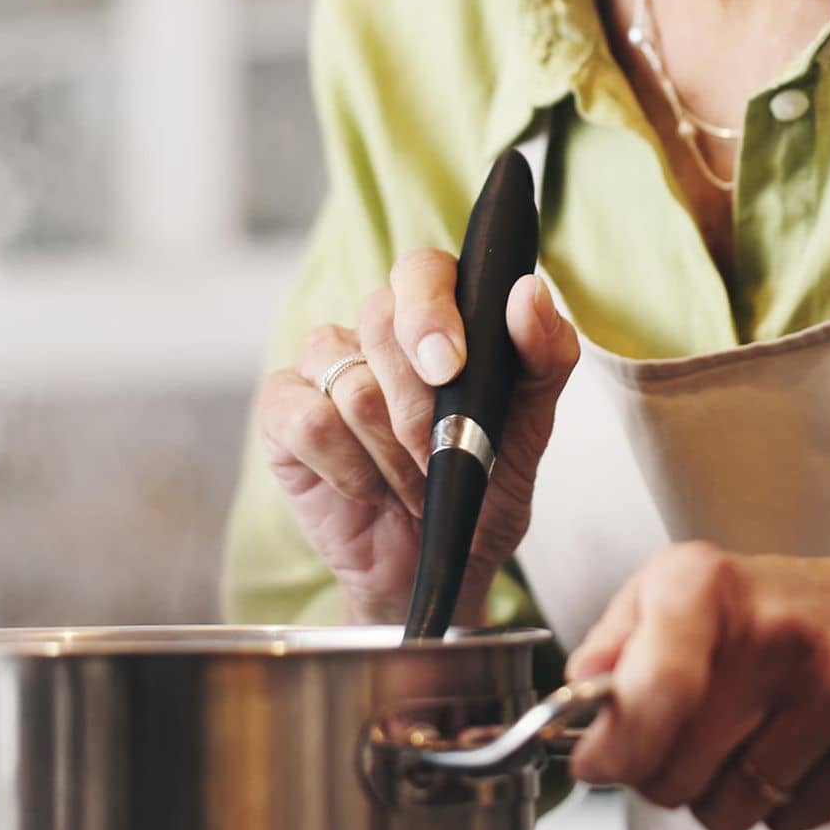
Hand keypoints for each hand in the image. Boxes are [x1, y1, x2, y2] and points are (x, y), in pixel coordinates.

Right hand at [255, 247, 579, 625]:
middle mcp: (376, 329)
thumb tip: (527, 292)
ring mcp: (323, 367)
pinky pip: (308, 419)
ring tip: (415, 483)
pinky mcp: (283, 412)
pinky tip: (368, 487)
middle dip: (422, 406)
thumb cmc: (487, 484)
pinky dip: (349, 466)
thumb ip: (546, 354)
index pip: (421, 270)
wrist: (444, 560)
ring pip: (351, 382)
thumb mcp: (535, 423)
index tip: (450, 368)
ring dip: (393, 452)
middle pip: (381, 320)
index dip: (430, 311)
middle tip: (442, 454)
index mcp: (439, 313)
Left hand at [563, 545, 829, 829]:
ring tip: (751, 736)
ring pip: (729, 810)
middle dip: (666, 774)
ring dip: (724, 794)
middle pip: (676, 775)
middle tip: (693, 735)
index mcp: (709, 584)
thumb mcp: (673, 592)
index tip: (602, 760)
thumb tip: (576, 701)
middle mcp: (779, 629)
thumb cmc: (763, 609)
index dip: (618, 748)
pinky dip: (783, 805)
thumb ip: (610, 646)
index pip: (657, 692)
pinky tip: (801, 750)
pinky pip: (789, 824)